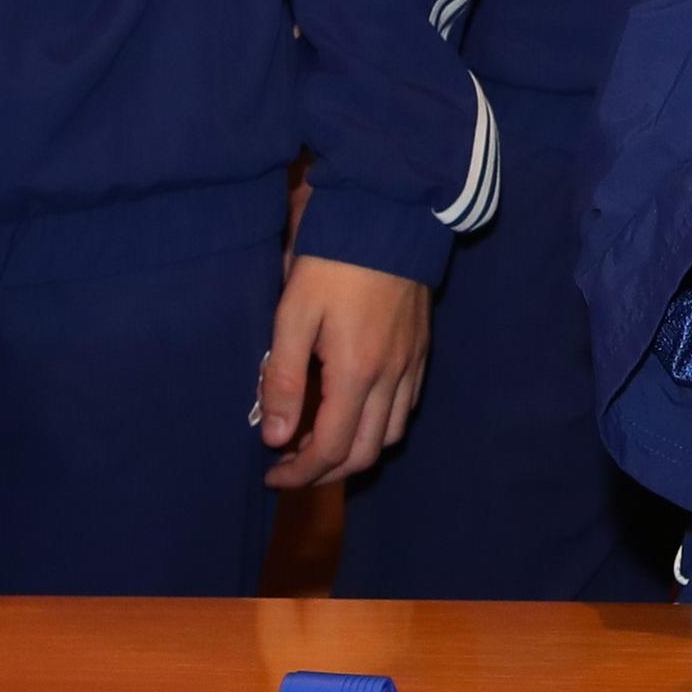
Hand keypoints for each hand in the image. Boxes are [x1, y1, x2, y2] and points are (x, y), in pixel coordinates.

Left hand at [258, 254, 429, 489]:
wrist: (390, 217)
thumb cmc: (332, 263)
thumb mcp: (293, 315)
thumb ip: (282, 379)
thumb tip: (275, 438)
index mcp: (356, 373)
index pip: (330, 449)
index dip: (299, 473)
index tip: (270, 474)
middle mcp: (391, 377)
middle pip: (364, 453)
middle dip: (325, 473)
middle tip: (290, 466)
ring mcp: (412, 363)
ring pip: (390, 434)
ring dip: (354, 451)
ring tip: (319, 441)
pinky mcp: (422, 349)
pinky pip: (406, 406)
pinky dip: (379, 425)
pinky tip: (354, 410)